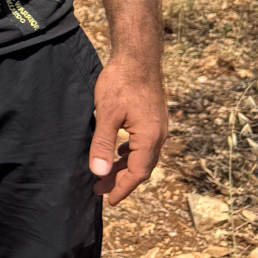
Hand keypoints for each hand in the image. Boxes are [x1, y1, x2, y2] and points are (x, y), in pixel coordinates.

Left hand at [90, 51, 167, 205]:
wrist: (138, 56)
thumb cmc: (121, 82)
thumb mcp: (107, 114)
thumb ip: (103, 144)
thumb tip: (99, 173)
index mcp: (149, 138)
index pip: (137, 174)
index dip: (122, 189)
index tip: (108, 201)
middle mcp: (159, 135)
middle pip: (142, 168)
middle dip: (121, 181)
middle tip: (100, 191)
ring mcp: (158, 126)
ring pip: (143, 156)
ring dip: (125, 167)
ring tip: (106, 174)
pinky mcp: (154, 118)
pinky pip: (144, 144)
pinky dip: (130, 153)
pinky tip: (119, 152)